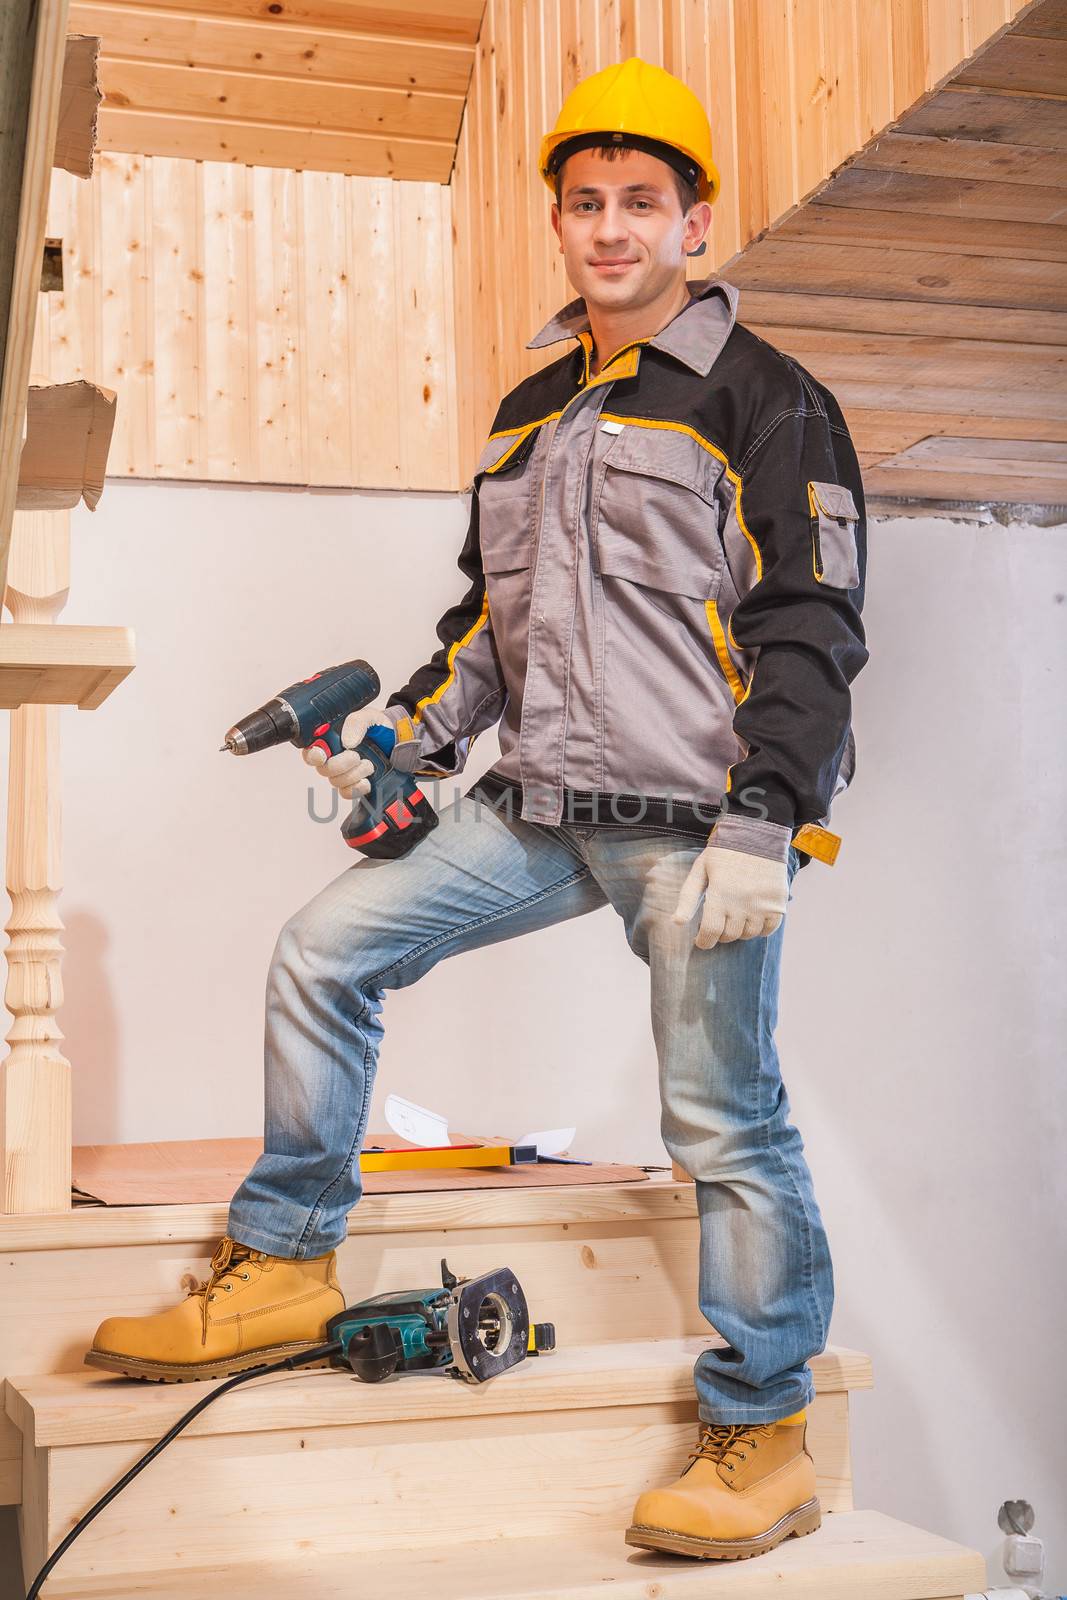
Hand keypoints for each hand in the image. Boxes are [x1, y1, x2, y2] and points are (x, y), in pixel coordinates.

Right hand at [302, 703, 391, 807]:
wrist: (397, 741)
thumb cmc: (378, 728)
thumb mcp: (368, 717)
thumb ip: (355, 724)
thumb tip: (347, 741)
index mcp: (330, 740)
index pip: (311, 751)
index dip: (313, 755)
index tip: (322, 755)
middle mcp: (333, 758)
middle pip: (323, 770)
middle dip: (340, 764)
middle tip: (356, 756)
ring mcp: (343, 773)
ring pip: (336, 782)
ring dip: (354, 774)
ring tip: (369, 764)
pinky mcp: (354, 784)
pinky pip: (347, 793)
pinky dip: (357, 788)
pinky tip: (366, 781)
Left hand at [672, 845, 788, 948]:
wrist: (758, 834)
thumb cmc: (724, 852)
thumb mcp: (700, 869)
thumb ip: (688, 897)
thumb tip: (677, 923)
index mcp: (720, 894)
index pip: (710, 933)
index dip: (703, 941)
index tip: (701, 940)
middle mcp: (742, 903)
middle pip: (729, 936)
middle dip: (719, 933)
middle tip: (717, 921)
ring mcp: (762, 905)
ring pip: (748, 935)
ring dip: (739, 931)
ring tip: (734, 916)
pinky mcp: (778, 903)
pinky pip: (768, 930)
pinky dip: (759, 929)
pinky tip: (752, 917)